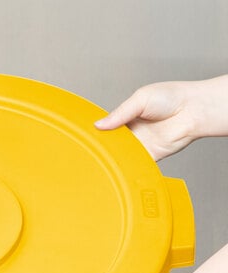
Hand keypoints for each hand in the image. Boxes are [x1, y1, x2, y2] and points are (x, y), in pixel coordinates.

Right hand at [95, 75, 227, 160]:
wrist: (193, 111)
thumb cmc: (172, 97)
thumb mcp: (140, 98)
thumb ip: (119, 113)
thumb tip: (99, 125)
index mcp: (127, 117)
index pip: (107, 127)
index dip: (97, 131)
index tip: (86, 136)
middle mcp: (132, 132)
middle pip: (111, 143)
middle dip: (102, 146)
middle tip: (91, 149)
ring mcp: (139, 145)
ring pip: (120, 155)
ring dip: (113, 157)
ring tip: (101, 158)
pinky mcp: (148, 156)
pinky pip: (134, 164)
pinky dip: (126, 166)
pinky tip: (117, 165)